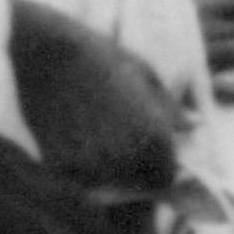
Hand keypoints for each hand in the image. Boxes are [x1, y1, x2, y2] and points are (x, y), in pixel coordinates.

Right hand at [6, 0, 187, 196]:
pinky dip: (77, 166)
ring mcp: (90, 165)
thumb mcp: (144, 74)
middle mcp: (126, 159)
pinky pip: (76, 178)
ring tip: (92, 132)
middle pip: (137, 186)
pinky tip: (71, 134)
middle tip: (115, 140)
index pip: (167, 178)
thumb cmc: (97, 54)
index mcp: (156, 139)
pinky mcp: (57, 165)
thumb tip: (193, 126)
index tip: (147, 152)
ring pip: (106, 185)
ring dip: (105, 170)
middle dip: (133, 171)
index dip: (158, 167)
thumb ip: (170, 107)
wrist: (40, 48)